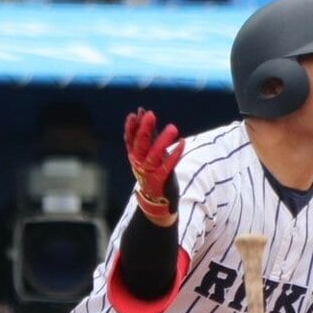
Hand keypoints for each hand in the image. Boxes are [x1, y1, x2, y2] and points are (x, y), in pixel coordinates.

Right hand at [124, 108, 183, 224]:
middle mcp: (139, 163)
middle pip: (140, 145)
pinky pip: (168, 166)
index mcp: (134, 156)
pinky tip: (182, 142)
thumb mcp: (146, 153)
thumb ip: (146, 134)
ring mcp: (150, 172)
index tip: (135, 114)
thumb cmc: (151, 171)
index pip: (130, 140)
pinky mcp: (161, 179)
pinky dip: (176, 154)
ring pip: (154, 155)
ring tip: (172, 127)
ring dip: (162, 141)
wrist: (154, 200)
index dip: (131, 127)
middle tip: (150, 114)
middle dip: (144, 130)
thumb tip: (141, 112)